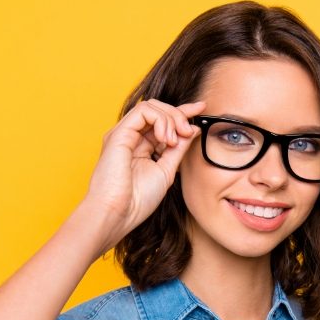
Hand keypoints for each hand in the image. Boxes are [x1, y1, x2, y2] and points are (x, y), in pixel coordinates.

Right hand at [84, 98, 205, 249]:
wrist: (118, 213)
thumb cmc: (137, 200)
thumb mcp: (166, 170)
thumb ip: (178, 149)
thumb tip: (192, 129)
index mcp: (141, 147)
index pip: (162, 121)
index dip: (182, 113)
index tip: (202, 109)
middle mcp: (131, 137)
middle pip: (158, 110)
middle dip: (179, 115)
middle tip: (189, 131)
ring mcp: (123, 134)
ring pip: (151, 107)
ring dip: (171, 118)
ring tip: (176, 139)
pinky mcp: (118, 133)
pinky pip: (143, 111)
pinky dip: (160, 120)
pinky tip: (165, 138)